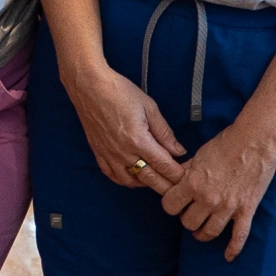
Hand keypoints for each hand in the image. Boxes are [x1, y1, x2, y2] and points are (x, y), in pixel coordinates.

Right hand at [64, 60, 186, 191]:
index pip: (163, 165)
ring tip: (157, 181)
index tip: (187, 178)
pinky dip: (125, 180)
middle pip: (149, 179)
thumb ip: (164, 132)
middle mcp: (123, 152)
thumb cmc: (120, 92)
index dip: (177, 175)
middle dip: (166, 186)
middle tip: (177, 188)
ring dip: (146, 184)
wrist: (89, 86)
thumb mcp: (149, 107)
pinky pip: (112, 176)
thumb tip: (179, 151)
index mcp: (139, 140)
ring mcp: (109, 155)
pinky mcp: (99, 153)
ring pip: (131, 181)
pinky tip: (134, 178)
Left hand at [160, 121, 275, 260]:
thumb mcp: (197, 155)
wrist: (254, 141)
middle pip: (187, 222)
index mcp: (192, 183)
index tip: (175, 202)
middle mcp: (208, 198)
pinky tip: (229, 256)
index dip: (171, 204)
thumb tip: (172, 179)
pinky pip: (239, 236)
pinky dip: (233, 249)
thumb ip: (184, 171)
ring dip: (202, 233)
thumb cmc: (224, 144)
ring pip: (208, 232)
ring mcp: (228, 207)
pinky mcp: (246, 210)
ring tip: (201, 231)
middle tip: (190, 213)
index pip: (170, 206)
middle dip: (187, 218)